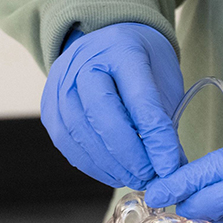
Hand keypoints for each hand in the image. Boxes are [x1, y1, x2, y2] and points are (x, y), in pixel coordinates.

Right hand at [41, 22, 185, 189]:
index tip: (171, 165)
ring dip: (111, 165)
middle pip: (104, 116)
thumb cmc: (141, 64)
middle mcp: (84, 63)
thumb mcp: (162, 79)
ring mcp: (60, 85)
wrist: (106, 44)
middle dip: (130, 155)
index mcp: (121, 49)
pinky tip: (114, 173)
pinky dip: (93, 165)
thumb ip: (165, 119)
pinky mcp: (49, 108)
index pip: (140, 99)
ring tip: (136, 178)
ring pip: (81, 134)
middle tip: (151, 176)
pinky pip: (68, 144)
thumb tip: (173, 166)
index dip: (156, 136)